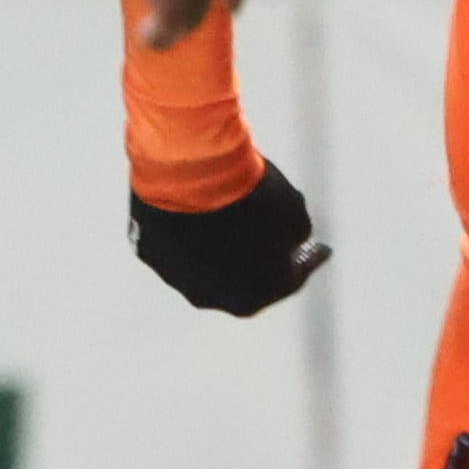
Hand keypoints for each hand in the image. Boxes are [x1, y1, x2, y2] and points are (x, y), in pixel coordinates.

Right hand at [131, 162, 326, 315]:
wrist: (191, 171)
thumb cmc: (250, 194)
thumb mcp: (292, 211)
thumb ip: (294, 234)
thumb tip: (290, 238)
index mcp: (252, 297)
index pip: (288, 281)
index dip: (304, 262)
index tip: (319, 249)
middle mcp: (212, 297)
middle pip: (241, 280)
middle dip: (258, 261)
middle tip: (271, 238)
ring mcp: (176, 276)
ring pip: (204, 263)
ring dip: (220, 246)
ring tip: (232, 219)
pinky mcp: (149, 251)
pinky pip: (177, 243)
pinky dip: (191, 231)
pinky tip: (198, 209)